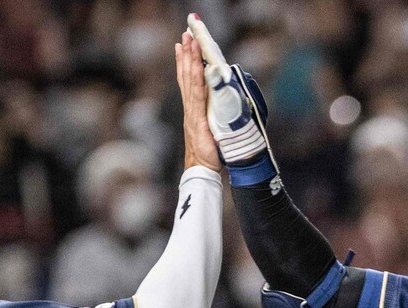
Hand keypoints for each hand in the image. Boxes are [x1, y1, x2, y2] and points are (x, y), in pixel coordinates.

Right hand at [175, 29, 221, 171]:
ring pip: (189, 82)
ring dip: (189, 61)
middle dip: (185, 55)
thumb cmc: (209, 156)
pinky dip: (196, 78)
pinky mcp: (197, 120)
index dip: (184, 64)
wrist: (202, 171)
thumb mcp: (212, 132)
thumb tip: (225, 108)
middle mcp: (190, 109)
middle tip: (185, 35)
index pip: (187, 82)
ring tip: (188, 43)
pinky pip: (197, 95)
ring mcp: (192, 113)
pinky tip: (197, 66)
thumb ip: (215, 119)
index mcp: (193, 111)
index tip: (182, 46)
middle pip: (186, 77)